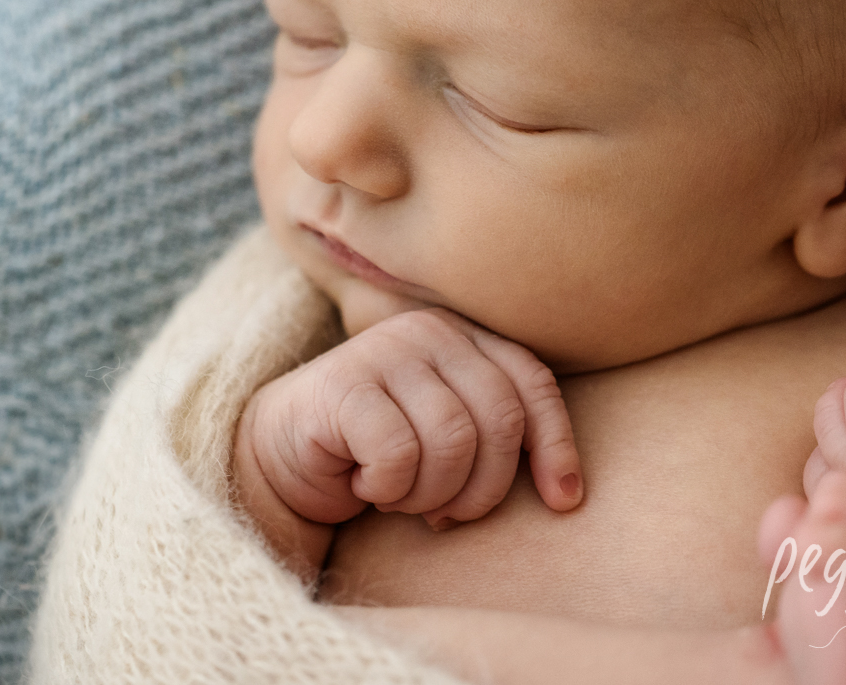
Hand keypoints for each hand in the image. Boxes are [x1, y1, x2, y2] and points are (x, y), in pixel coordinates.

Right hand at [242, 307, 581, 531]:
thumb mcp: (448, 438)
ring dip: (429, 494)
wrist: (282, 454)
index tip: (562, 502)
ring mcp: (384, 350)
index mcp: (464, 338)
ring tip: (399, 495)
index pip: (532, 384)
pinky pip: (398, 454)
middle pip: (499, 418)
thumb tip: (563, 494)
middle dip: (482, 487)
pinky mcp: (342, 383)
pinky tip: (364, 484)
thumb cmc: (378, 452)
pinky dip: (387, 489)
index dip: (556, 446)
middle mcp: (429, 331)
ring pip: (452, 441)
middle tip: (443, 513)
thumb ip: (495, 438)